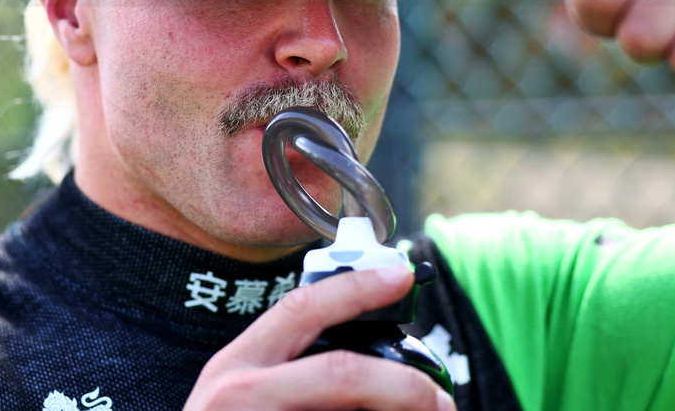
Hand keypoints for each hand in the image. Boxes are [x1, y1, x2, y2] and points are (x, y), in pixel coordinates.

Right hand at [183, 264, 454, 410]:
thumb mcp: (234, 397)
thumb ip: (281, 372)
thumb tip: (365, 366)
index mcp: (234, 367)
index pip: (302, 308)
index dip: (357, 288)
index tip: (401, 275)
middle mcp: (240, 394)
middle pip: (342, 372)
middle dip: (406, 384)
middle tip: (440, 399)